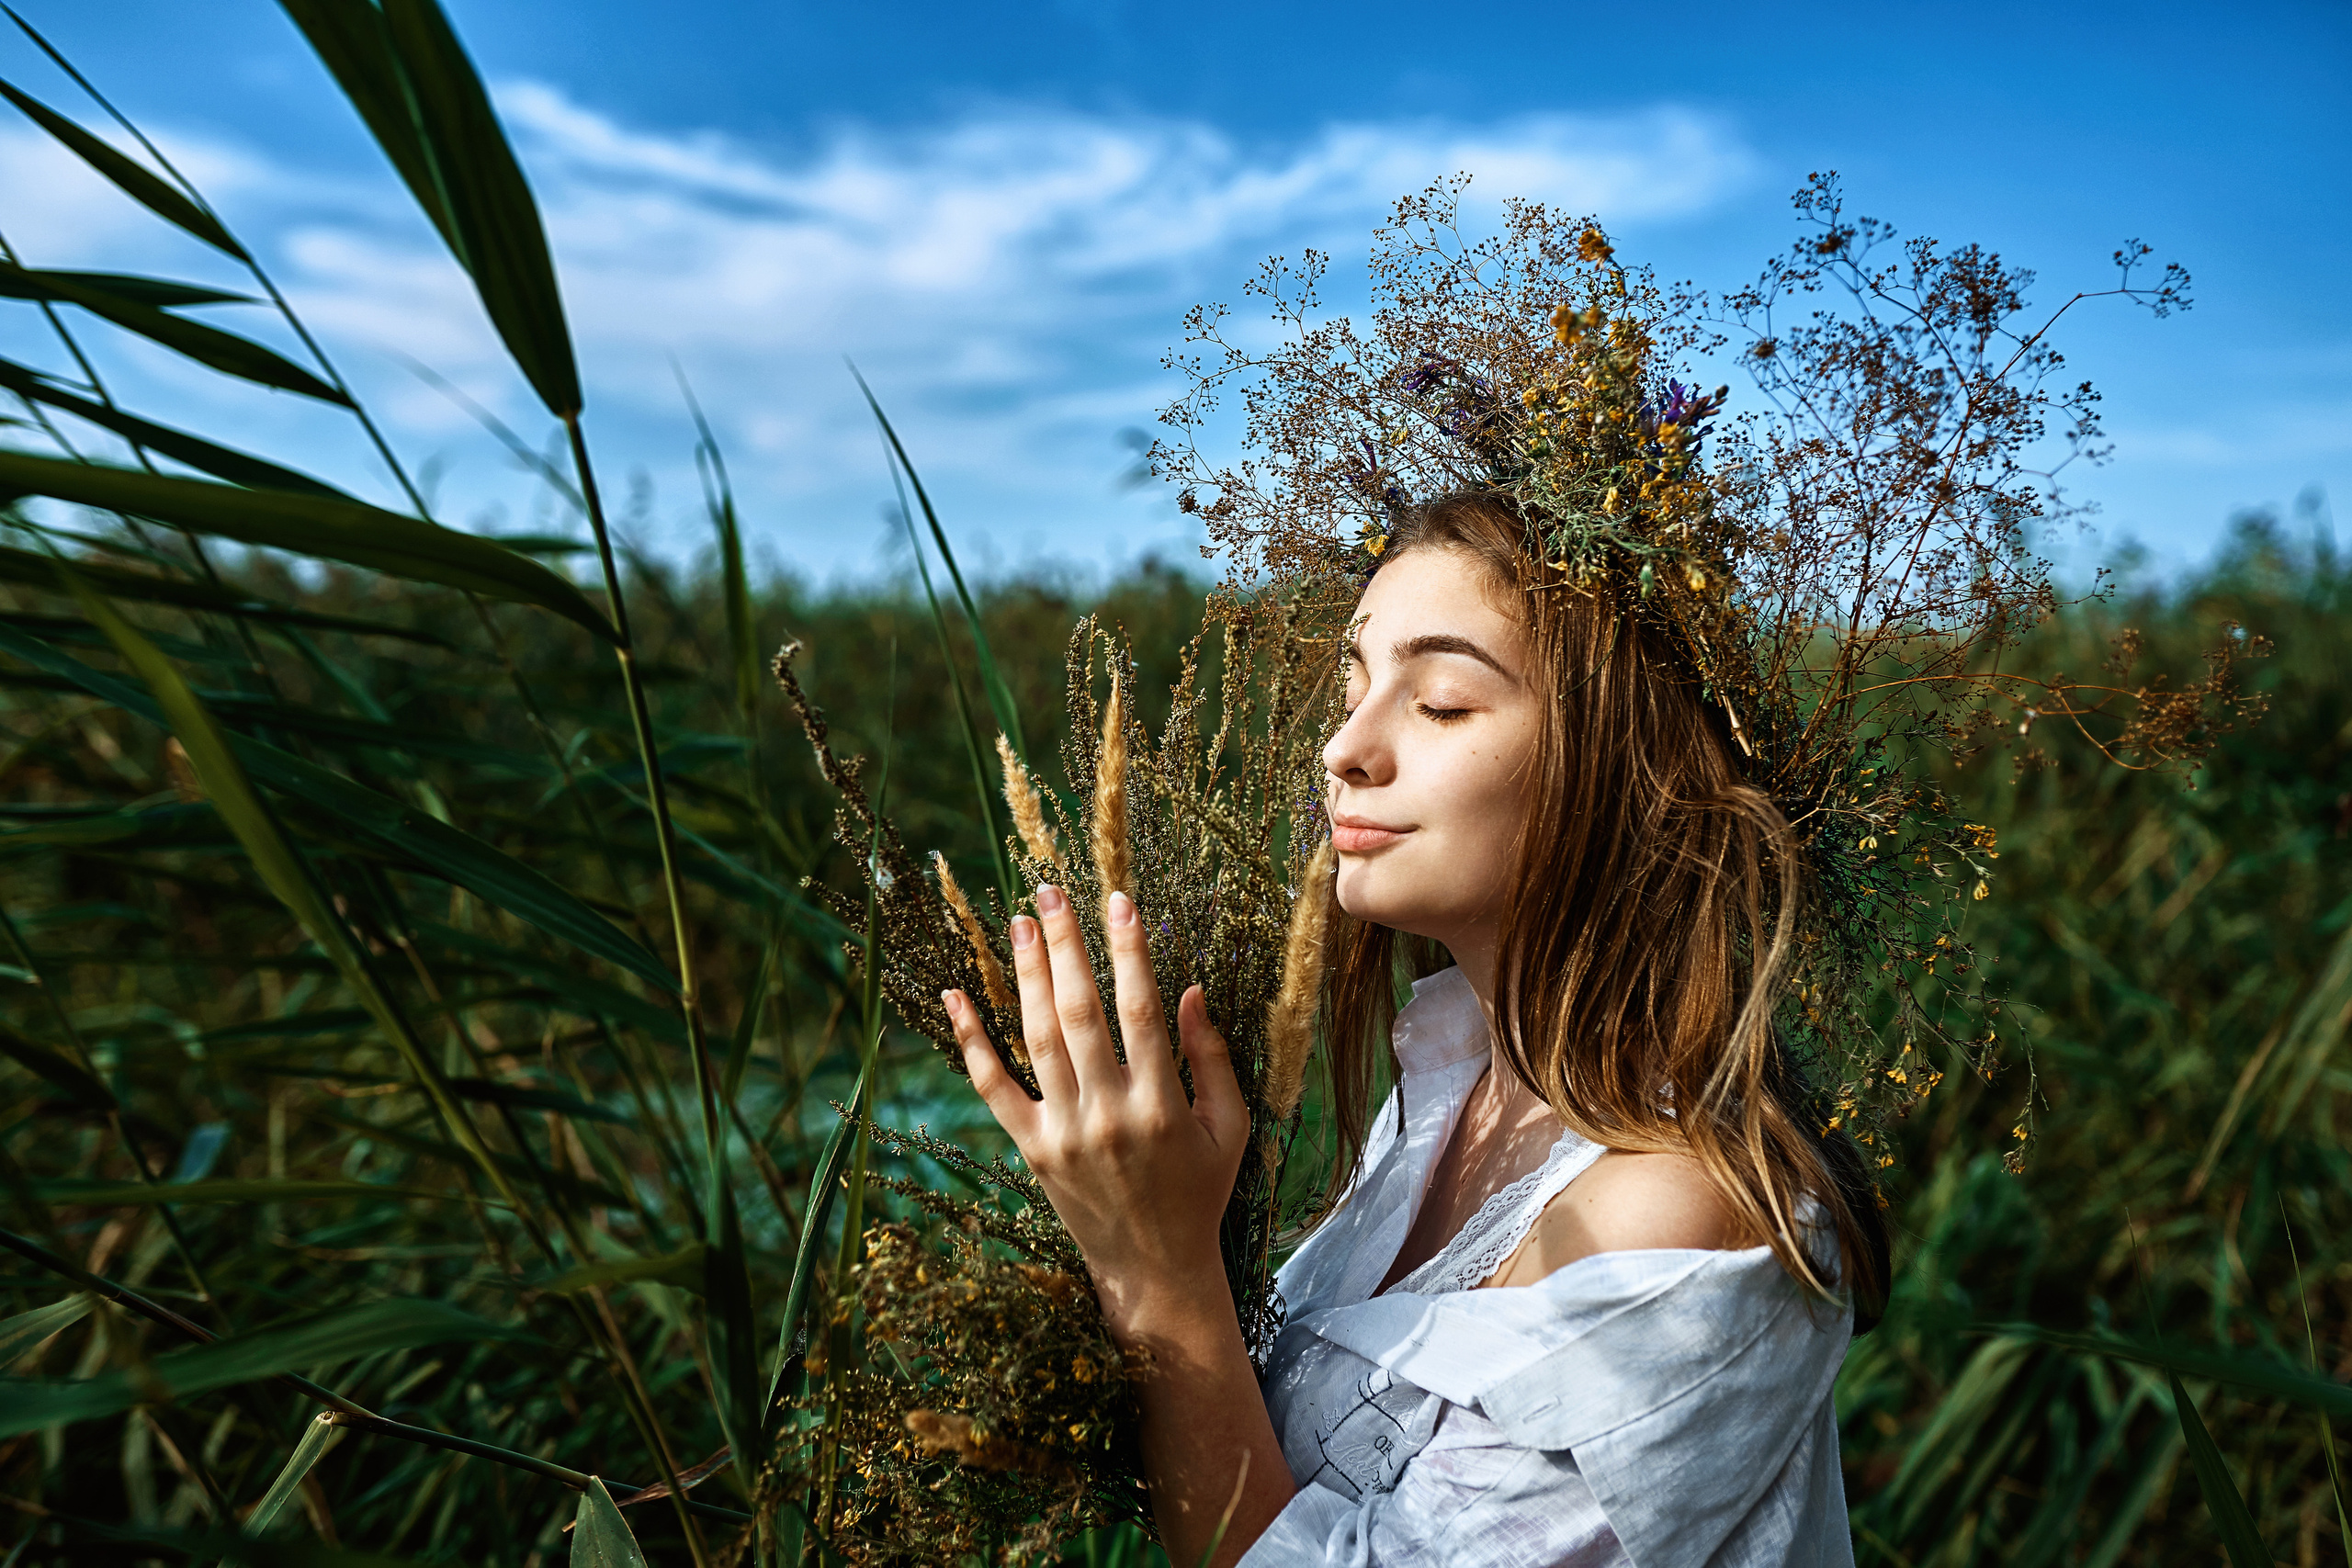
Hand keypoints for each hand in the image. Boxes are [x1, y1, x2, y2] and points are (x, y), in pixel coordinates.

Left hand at [943, 883, 1251, 1342]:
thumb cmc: (1200, 1192)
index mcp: (1161, 1107)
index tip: (1119, 902)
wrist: (1155, 1271)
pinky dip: (971, 1042)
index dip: (1129, 953)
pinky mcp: (1032, 1151)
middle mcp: (1107, 1116)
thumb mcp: (1229, 1128)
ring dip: (1026, 976)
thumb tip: (1187, 990)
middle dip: (1066, 948)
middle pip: (1080, 1014)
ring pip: (1038, 1040)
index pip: (1141, 1013)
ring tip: (1021, 923)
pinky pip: (993, 1088)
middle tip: (1051, 894)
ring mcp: (1064, 1134)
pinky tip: (957, 996)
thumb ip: (1211, 1059)